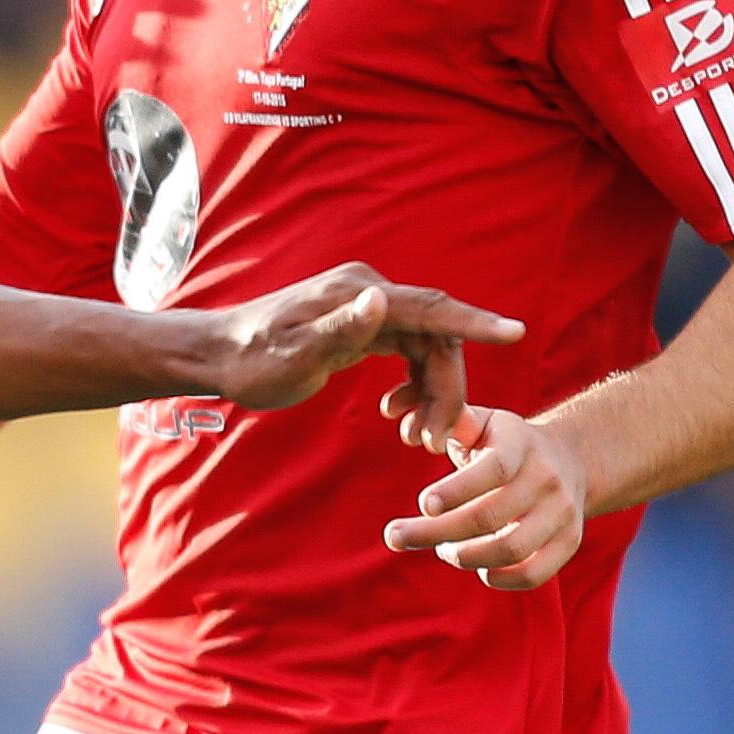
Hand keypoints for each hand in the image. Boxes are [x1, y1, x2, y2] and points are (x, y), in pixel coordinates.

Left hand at [204, 267, 515, 444]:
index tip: (516, 333)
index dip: (475, 323)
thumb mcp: (293, 353)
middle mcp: (369, 294)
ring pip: (424, 349)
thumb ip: (339, 328)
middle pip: (435, 336)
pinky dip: (414, 386)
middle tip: (440, 439)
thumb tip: (381, 298)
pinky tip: (401, 418)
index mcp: (360, 293)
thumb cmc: (250, 359)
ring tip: (422, 440)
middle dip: (447, 387)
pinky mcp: (361, 328)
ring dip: (432, 392)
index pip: (430, 308)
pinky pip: (406, 355)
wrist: (217, 356)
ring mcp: (366, 309)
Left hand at [387, 403, 589, 590]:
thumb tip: (425, 429)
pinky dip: (500, 579)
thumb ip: (456, 425)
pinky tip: (479, 569)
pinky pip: (534, 574)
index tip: (423, 505)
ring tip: (443, 549)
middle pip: (488, 516)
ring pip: (510, 549)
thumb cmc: (506, 445)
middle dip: (434, 532)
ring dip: (464, 557)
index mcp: (521, 444)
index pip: (494, 469)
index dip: (456, 490)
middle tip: (398, 537)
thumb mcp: (485, 424)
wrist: (570, 459)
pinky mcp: (569, 541)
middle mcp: (547, 478)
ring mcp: (563, 512)